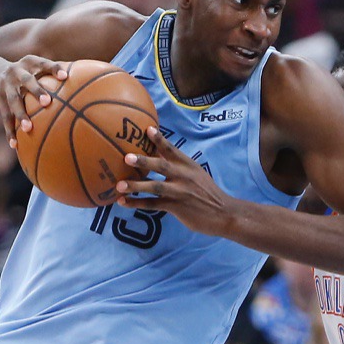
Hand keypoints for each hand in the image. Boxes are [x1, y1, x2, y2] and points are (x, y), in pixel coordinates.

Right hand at [0, 56, 68, 145]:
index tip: (65, 77)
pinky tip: (14, 145)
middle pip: (26, 81)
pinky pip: (4, 117)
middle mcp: (16, 72)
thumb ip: (57, 76)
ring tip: (29, 128)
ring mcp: (5, 86)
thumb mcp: (37, 69)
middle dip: (36, 91)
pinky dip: (9, 131)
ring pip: (13, 101)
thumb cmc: (28, 73)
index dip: (53, 69)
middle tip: (47, 102)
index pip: (43, 64)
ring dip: (20, 115)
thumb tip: (90, 87)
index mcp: (29, 63)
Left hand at [118, 128, 233, 235]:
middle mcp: (184, 176)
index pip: (172, 150)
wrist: (224, 213)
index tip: (147, 129)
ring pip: (154, 187)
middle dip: (143, 161)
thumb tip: (158, 157)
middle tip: (126, 157)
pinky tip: (123, 203)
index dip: (159, 139)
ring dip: (136, 186)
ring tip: (119, 185)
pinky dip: (137, 203)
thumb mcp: (197, 175)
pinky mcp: (177, 207)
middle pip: (161, 166)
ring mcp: (180, 192)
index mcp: (188, 165)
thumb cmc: (208, 193)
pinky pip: (153, 205)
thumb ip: (180, 166)